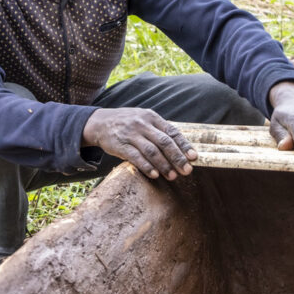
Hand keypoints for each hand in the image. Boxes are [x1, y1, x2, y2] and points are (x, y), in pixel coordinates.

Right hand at [82, 108, 196, 180]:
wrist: (100, 122)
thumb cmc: (127, 123)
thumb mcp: (144, 119)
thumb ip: (159, 130)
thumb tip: (181, 147)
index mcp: (151, 117)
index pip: (172, 132)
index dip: (184, 145)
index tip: (193, 158)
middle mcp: (142, 124)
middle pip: (164, 142)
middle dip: (177, 157)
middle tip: (186, 171)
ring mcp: (131, 134)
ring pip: (151, 151)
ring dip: (164, 165)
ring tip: (172, 176)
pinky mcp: (120, 145)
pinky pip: (135, 157)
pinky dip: (146, 166)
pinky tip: (154, 175)